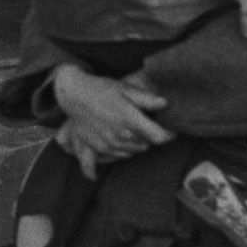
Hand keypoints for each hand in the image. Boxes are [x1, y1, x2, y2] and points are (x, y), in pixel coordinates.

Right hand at [52, 64, 170, 171]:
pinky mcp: (97, 148)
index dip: (169, 134)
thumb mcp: (126, 89)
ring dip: (135, 144)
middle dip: (148, 136)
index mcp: (130, 120)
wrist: (75, 95)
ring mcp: (108, 144)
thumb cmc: (102, 89)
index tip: (172, 130)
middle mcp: (121, 135)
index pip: (159, 137)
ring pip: (132, 151)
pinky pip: (114, 157)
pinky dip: (117, 154)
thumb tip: (165, 104)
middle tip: (145, 125)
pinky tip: (110, 157)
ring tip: (130, 130)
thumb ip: (147, 99)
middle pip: (146, 144)